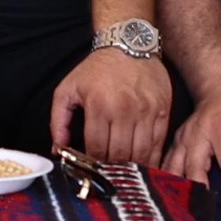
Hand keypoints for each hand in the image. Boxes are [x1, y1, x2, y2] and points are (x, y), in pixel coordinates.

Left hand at [50, 49, 171, 166]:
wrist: (128, 44)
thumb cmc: (97, 69)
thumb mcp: (67, 89)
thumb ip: (58, 120)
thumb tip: (58, 149)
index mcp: (99, 106)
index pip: (97, 148)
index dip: (94, 165)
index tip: (92, 171)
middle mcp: (124, 110)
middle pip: (119, 155)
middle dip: (112, 169)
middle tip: (108, 176)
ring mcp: (146, 111)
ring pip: (140, 153)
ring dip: (132, 168)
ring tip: (125, 174)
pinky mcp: (162, 110)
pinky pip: (159, 143)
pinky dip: (152, 158)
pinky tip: (144, 165)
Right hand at [164, 72, 220, 200]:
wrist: (218, 85)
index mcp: (220, 126)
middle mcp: (197, 133)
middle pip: (194, 167)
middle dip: (201, 190)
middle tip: (208, 212)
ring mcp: (182, 137)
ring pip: (174, 167)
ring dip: (179, 189)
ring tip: (185, 210)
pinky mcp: (175, 142)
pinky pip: (167, 164)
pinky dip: (167, 181)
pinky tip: (170, 197)